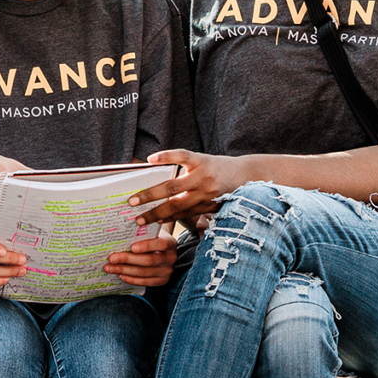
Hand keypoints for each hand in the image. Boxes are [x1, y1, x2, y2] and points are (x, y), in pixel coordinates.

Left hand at [104, 228, 177, 286]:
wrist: (162, 250)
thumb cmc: (151, 237)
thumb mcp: (150, 232)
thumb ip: (141, 233)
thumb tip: (118, 234)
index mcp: (170, 242)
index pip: (160, 244)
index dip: (146, 246)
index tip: (132, 247)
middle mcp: (171, 258)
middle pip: (148, 260)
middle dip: (127, 259)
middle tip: (111, 258)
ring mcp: (167, 271)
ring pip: (144, 272)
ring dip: (124, 270)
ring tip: (109, 268)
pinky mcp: (162, 281)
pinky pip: (145, 282)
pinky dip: (131, 279)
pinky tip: (120, 275)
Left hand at [128, 150, 247, 224]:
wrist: (246, 178)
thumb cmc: (217, 167)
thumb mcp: (202, 160)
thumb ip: (182, 166)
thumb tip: (152, 167)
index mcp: (201, 161)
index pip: (182, 156)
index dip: (167, 156)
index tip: (150, 159)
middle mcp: (204, 177)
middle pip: (173, 187)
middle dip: (151, 196)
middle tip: (132, 202)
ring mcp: (207, 194)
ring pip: (178, 206)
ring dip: (158, 213)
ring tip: (141, 219)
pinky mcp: (211, 206)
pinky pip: (188, 214)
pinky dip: (172, 218)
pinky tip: (159, 221)